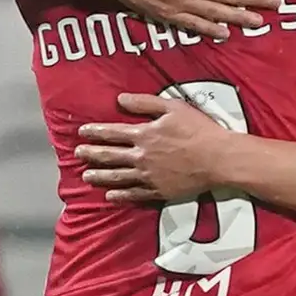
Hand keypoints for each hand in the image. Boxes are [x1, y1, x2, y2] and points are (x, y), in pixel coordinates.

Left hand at [76, 93, 232, 202]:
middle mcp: (141, 156)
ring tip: (86, 176)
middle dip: (91, 154)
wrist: (218, 158)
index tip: (82, 132)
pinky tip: (110, 196)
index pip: (112, 133)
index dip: (95, 132)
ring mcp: (149, 176)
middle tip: (77, 154)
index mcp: (144, 134)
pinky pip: (135, 194)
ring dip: (99, 176)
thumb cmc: (198, 130)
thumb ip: (145, 103)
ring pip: (117, 176)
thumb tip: (120, 99)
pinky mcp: (159, 191)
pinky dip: (120, 195)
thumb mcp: (173, 107)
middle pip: (109, 156)